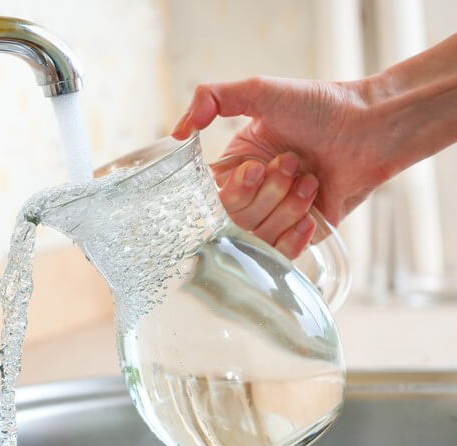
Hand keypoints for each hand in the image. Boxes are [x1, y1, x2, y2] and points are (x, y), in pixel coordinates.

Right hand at [172, 77, 386, 257]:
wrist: (371, 126)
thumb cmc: (318, 105)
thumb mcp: (259, 90)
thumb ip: (211, 98)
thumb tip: (177, 132)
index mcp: (236, 167)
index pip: (210, 197)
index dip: (232, 189)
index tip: (255, 168)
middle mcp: (253, 195)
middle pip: (236, 218)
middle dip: (268, 191)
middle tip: (293, 162)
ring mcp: (277, 217)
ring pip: (260, 236)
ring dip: (288, 206)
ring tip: (312, 179)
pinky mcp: (304, 235)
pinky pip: (283, 253)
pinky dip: (295, 235)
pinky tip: (311, 214)